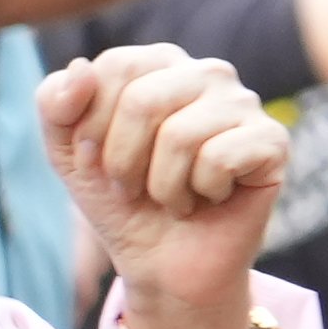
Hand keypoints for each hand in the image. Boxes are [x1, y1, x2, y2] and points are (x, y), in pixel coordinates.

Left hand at [38, 40, 294, 328]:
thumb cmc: (122, 200)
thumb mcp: (68, 151)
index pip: (115, 68)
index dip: (93, 127)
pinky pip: (219, 158)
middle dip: (124, 161)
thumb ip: (54, 102)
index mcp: (160, 63)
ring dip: (162, 186)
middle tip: (134, 188)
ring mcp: (245, 104)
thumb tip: (82, 67)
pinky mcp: (273, 140)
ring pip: (180, 135)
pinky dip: (201, 192)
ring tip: (173, 197)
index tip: (99, 162)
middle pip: (144, 100)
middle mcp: (208, 72)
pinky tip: (210, 198)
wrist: (163, 265)